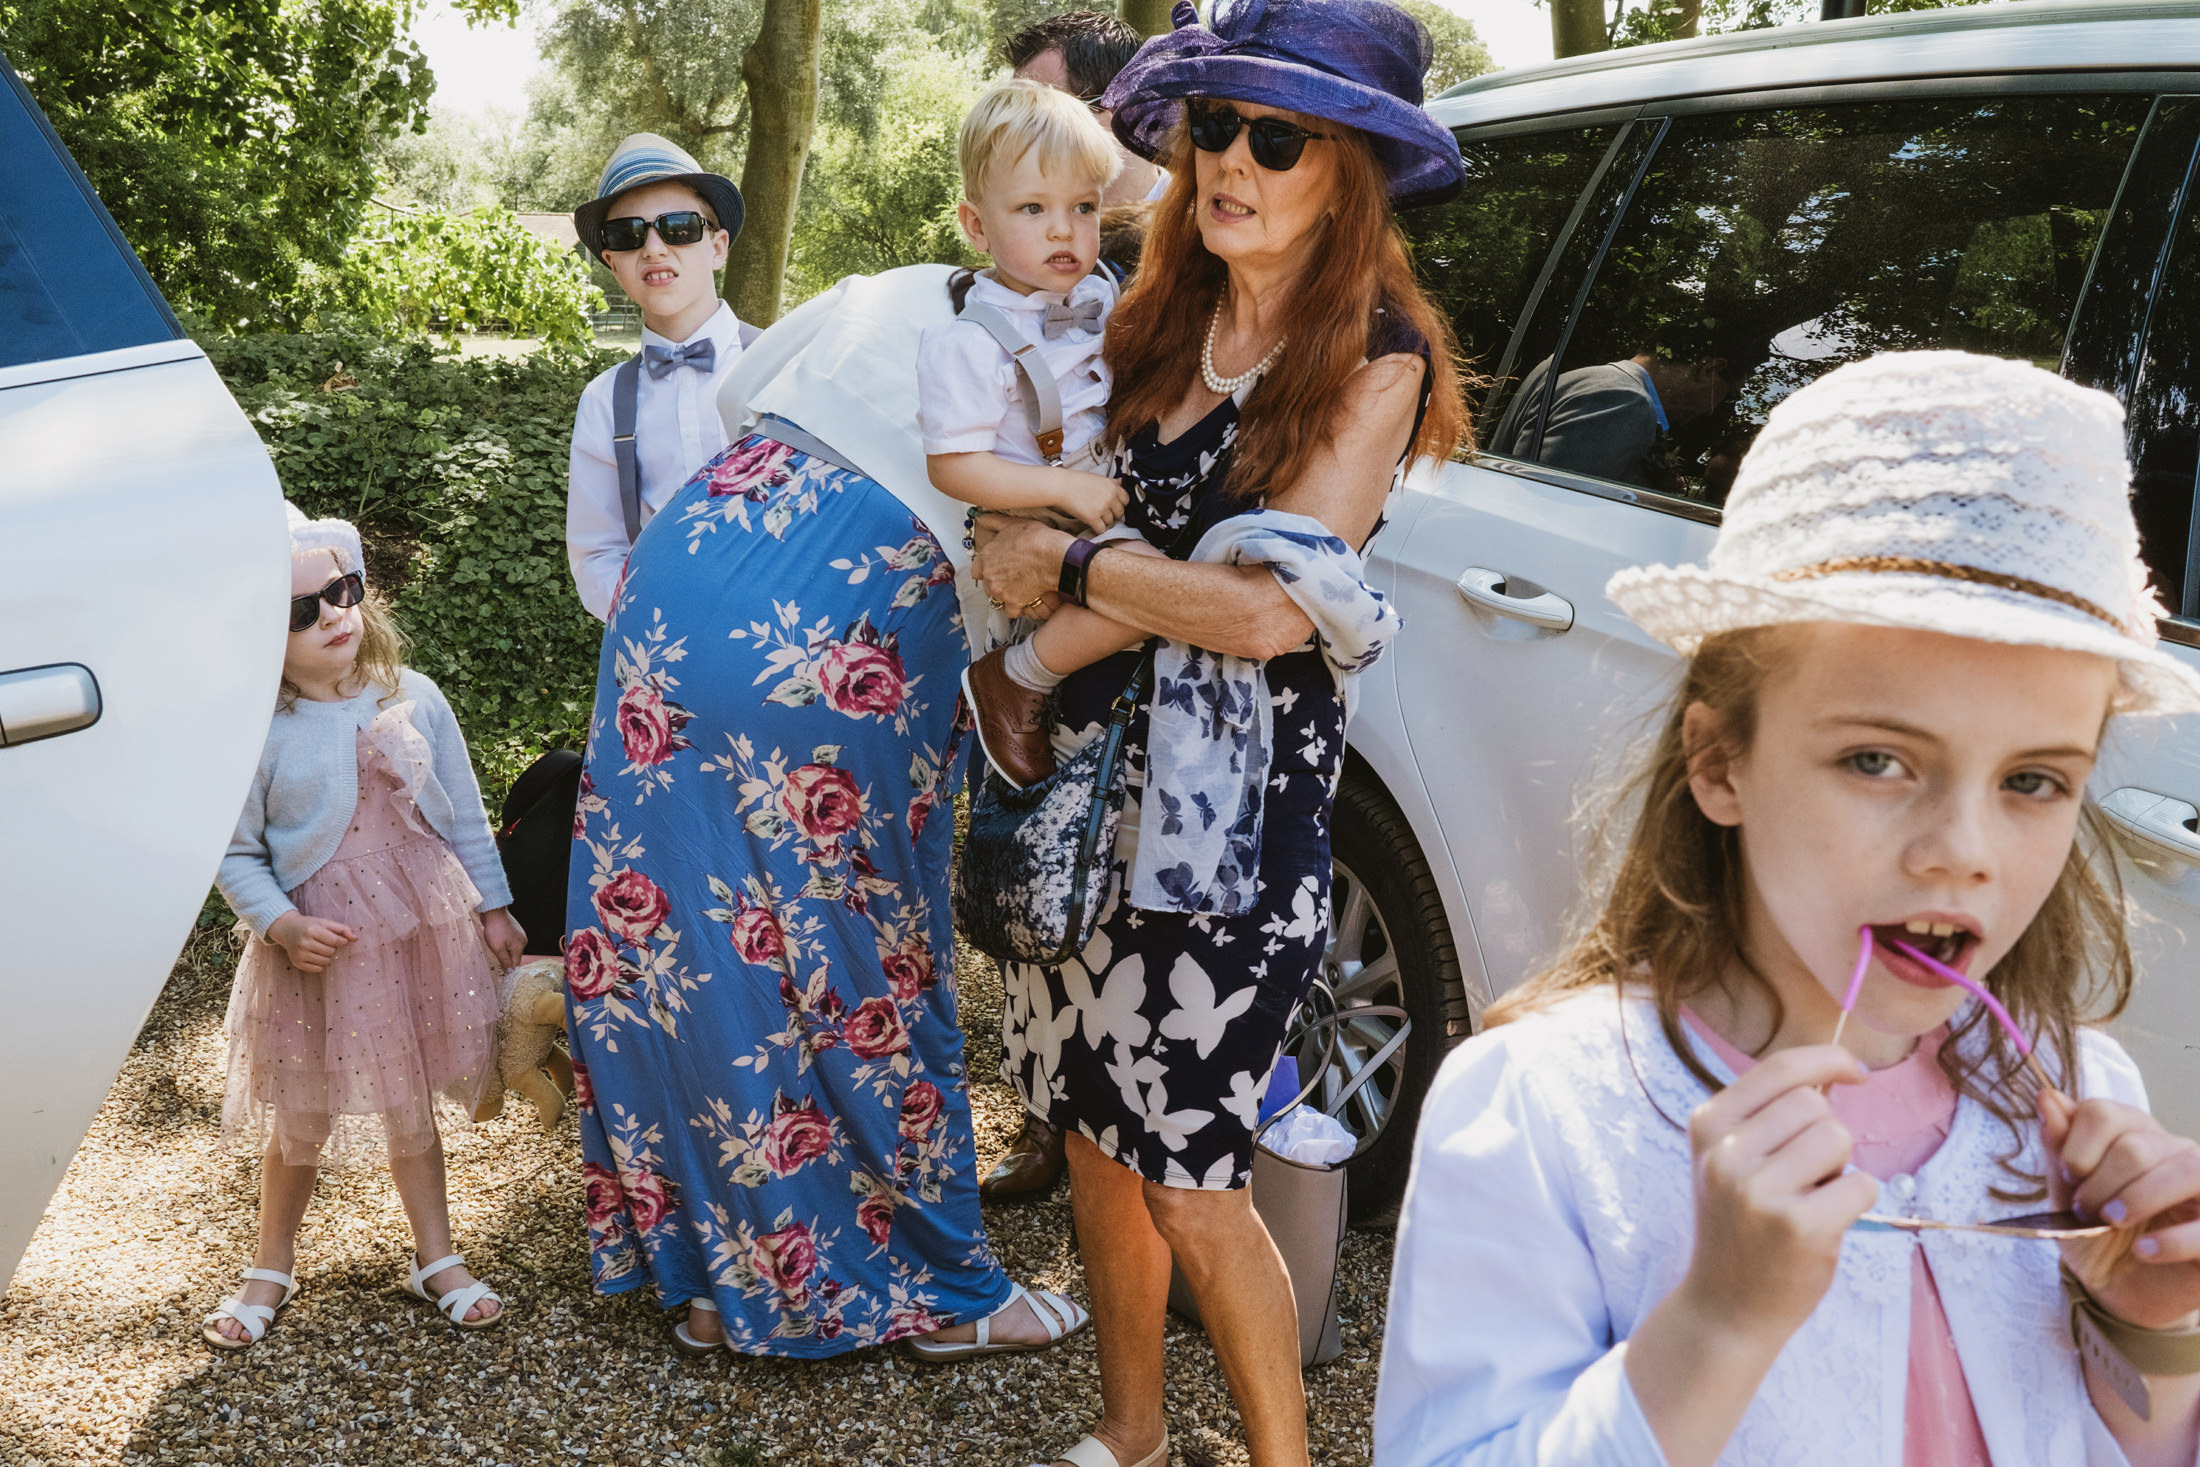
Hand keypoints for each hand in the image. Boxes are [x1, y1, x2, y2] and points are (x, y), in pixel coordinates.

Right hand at [266, 911, 356, 974]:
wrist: (287, 929)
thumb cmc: (310, 925)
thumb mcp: (325, 922)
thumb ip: (342, 929)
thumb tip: (356, 939)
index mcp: (312, 931)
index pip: (335, 941)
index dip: (342, 942)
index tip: (340, 940)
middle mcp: (304, 943)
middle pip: (331, 952)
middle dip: (333, 948)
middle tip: (326, 943)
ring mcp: (299, 954)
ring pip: (325, 962)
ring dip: (327, 956)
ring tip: (321, 948)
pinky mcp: (297, 963)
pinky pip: (317, 969)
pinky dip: (320, 964)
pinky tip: (315, 955)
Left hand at [481, 907, 527, 969]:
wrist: (494, 911)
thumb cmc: (495, 929)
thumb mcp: (497, 948)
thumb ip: (505, 961)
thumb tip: (510, 973)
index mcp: (519, 947)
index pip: (516, 965)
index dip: (509, 969)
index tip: (501, 972)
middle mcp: (523, 942)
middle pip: (515, 957)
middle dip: (506, 958)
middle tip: (495, 952)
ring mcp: (521, 935)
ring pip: (513, 949)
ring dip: (505, 950)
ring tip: (496, 943)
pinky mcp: (516, 931)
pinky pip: (511, 942)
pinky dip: (505, 943)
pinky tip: (499, 938)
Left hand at [970, 514, 1071, 616]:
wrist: (1054, 557)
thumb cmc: (1036, 539)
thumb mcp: (1013, 524)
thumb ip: (994, 521)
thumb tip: (981, 518)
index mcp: (986, 557)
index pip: (976, 570)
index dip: (986, 569)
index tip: (996, 568)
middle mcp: (989, 576)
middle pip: (987, 586)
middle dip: (996, 583)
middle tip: (1011, 578)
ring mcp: (1001, 591)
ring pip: (997, 599)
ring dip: (1005, 596)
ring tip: (1018, 589)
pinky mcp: (1014, 602)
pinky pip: (1011, 611)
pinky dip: (1017, 607)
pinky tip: (1025, 599)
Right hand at [1060, 476, 1128, 535]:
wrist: (1061, 486)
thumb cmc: (1076, 481)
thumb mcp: (1097, 477)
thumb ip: (1111, 481)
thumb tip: (1122, 481)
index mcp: (1112, 486)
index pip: (1126, 500)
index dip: (1119, 504)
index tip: (1113, 506)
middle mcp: (1110, 497)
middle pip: (1120, 513)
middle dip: (1112, 514)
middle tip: (1102, 513)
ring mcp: (1102, 508)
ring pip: (1110, 522)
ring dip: (1103, 521)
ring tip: (1094, 516)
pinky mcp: (1093, 518)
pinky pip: (1101, 529)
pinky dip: (1097, 529)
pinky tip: (1091, 524)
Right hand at [1676, 1045, 1876, 1349]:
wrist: (1725, 1307)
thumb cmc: (1739, 1226)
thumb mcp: (1729, 1159)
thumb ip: (1766, 1115)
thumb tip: (1834, 1071)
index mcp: (1708, 1126)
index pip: (1780, 1068)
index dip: (1828, 1059)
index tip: (1856, 1072)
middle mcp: (1726, 1153)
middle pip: (1815, 1103)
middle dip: (1825, 1133)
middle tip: (1804, 1176)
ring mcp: (1759, 1190)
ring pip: (1839, 1138)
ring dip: (1840, 1167)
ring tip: (1810, 1199)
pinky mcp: (1799, 1226)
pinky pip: (1862, 1185)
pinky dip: (1856, 1201)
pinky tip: (1825, 1224)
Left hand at [2044, 1088, 2199, 1329]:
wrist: (2123, 1293)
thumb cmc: (2096, 1238)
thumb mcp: (2067, 1197)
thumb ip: (2059, 1149)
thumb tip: (2047, 1098)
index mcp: (2133, 1133)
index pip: (2103, 1112)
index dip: (2075, 1147)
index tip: (2069, 1179)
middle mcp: (2175, 1151)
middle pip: (2136, 1145)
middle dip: (2100, 1184)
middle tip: (2086, 1214)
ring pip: (2185, 1167)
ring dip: (2138, 1199)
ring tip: (2113, 1224)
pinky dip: (2172, 1239)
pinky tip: (2145, 1250)